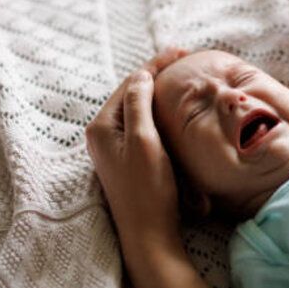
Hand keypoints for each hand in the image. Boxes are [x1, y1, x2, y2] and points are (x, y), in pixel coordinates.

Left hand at [85, 49, 187, 249]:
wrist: (148, 234)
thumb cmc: (147, 190)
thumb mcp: (145, 142)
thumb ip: (139, 105)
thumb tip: (141, 75)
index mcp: (102, 127)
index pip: (130, 83)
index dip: (156, 65)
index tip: (182, 53)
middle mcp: (103, 135)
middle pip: (133, 93)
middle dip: (158, 75)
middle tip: (186, 60)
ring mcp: (114, 148)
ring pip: (139, 109)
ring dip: (159, 92)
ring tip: (181, 77)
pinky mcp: (127, 159)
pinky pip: (143, 125)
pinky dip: (159, 111)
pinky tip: (174, 108)